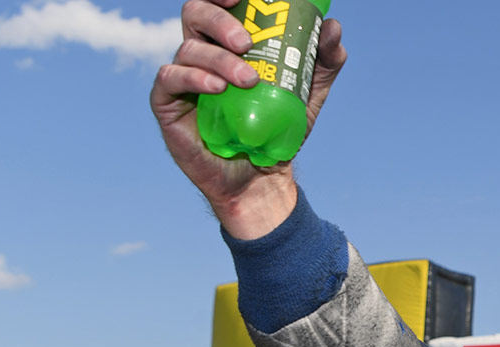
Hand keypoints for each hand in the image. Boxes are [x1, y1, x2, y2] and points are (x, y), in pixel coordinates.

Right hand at [150, 0, 346, 239]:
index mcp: (227, 42)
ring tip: (249, 80)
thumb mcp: (307, 94)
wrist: (261, 177)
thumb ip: (321, 61)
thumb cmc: (278, 129)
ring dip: (219, 59)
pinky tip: (217, 87)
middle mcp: (202, 52)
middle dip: (219, 20)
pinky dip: (194, 76)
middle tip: (247, 42)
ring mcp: (182, 76)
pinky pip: (170, 77)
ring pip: (189, 48)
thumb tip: (332, 27)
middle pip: (195, 14)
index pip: (217, 5)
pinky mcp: (167, 102)